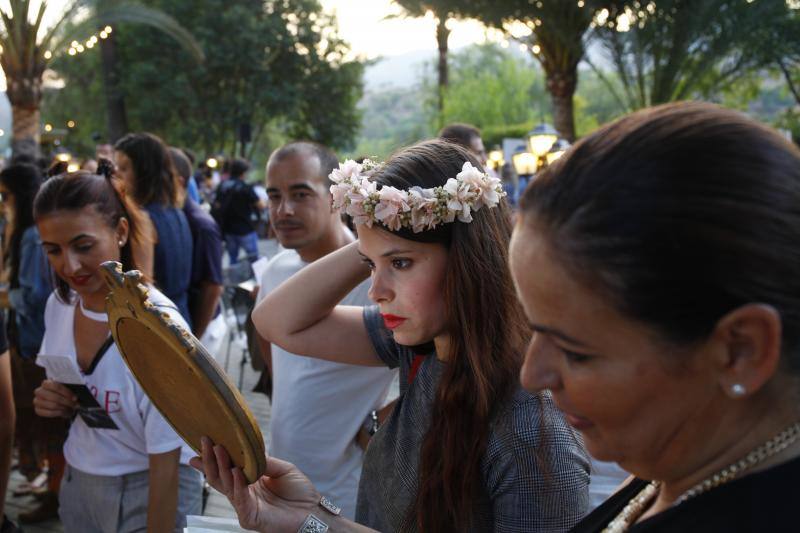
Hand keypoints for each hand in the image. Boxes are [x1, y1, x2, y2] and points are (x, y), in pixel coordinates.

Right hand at [33, 380, 77, 417]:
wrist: (58, 401)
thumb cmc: (63, 393)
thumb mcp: (66, 387)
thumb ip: (70, 387)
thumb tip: (78, 389)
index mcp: (46, 383)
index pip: (55, 386)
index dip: (66, 392)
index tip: (75, 398)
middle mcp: (39, 391)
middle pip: (54, 397)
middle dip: (67, 402)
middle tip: (75, 405)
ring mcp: (37, 401)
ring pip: (52, 405)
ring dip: (64, 408)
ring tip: (71, 409)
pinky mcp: (37, 410)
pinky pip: (49, 413)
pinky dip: (59, 413)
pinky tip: (65, 412)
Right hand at [189, 437, 318, 532]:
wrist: (313, 510)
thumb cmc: (299, 491)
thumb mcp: (282, 469)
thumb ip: (263, 461)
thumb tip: (247, 450)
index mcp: (249, 481)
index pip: (226, 469)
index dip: (212, 458)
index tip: (203, 441)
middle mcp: (243, 493)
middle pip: (219, 477)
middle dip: (210, 459)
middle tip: (205, 441)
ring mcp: (244, 505)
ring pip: (226, 486)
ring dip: (222, 466)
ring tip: (219, 449)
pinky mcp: (249, 517)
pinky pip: (239, 499)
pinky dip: (237, 484)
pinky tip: (235, 470)